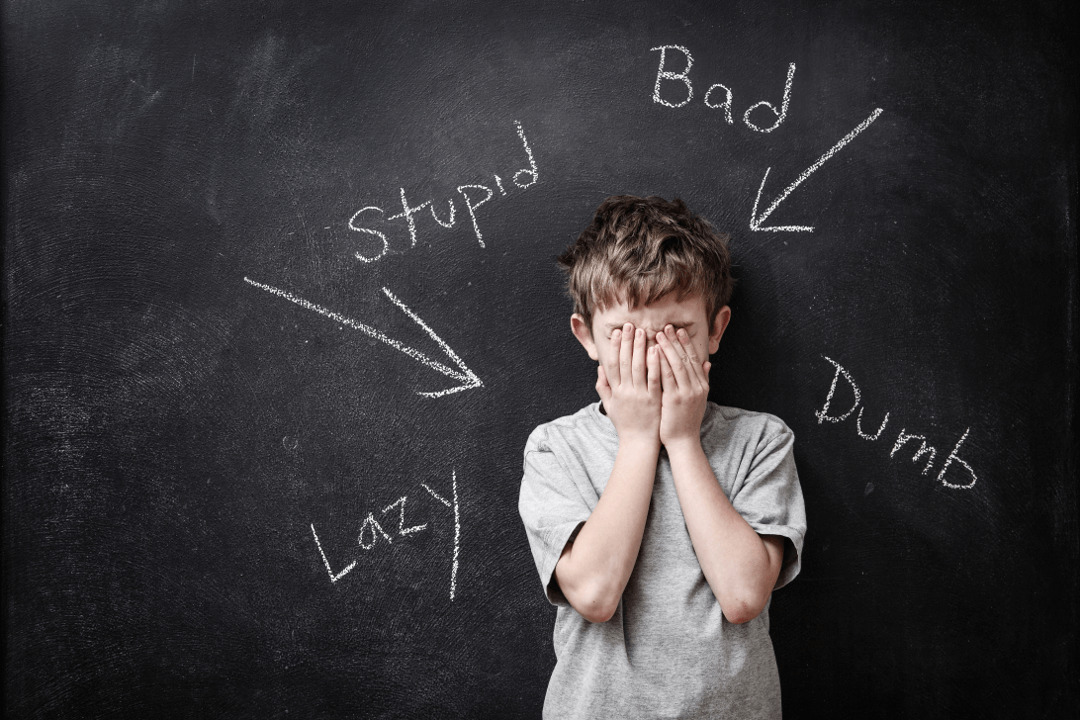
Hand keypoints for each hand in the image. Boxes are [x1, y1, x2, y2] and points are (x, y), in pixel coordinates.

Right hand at [596, 323, 661, 443]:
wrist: (639, 443)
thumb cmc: (625, 424)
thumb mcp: (610, 406)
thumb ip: (603, 386)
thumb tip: (600, 368)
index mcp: (615, 391)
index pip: (612, 364)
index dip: (614, 347)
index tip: (617, 332)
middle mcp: (625, 391)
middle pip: (624, 361)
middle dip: (627, 342)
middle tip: (630, 325)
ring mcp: (640, 395)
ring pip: (638, 367)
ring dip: (639, 348)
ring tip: (643, 331)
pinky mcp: (653, 400)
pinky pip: (654, 379)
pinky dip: (654, 364)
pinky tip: (656, 350)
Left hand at [655, 324, 710, 447]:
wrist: (683, 441)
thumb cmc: (686, 420)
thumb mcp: (698, 399)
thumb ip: (702, 380)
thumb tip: (707, 364)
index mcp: (702, 385)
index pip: (694, 359)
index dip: (686, 344)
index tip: (678, 331)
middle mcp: (697, 387)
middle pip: (686, 358)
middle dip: (675, 341)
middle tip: (666, 327)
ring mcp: (687, 393)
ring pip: (677, 365)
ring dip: (668, 348)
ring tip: (659, 334)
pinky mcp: (675, 399)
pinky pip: (668, 377)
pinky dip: (662, 363)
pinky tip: (654, 352)